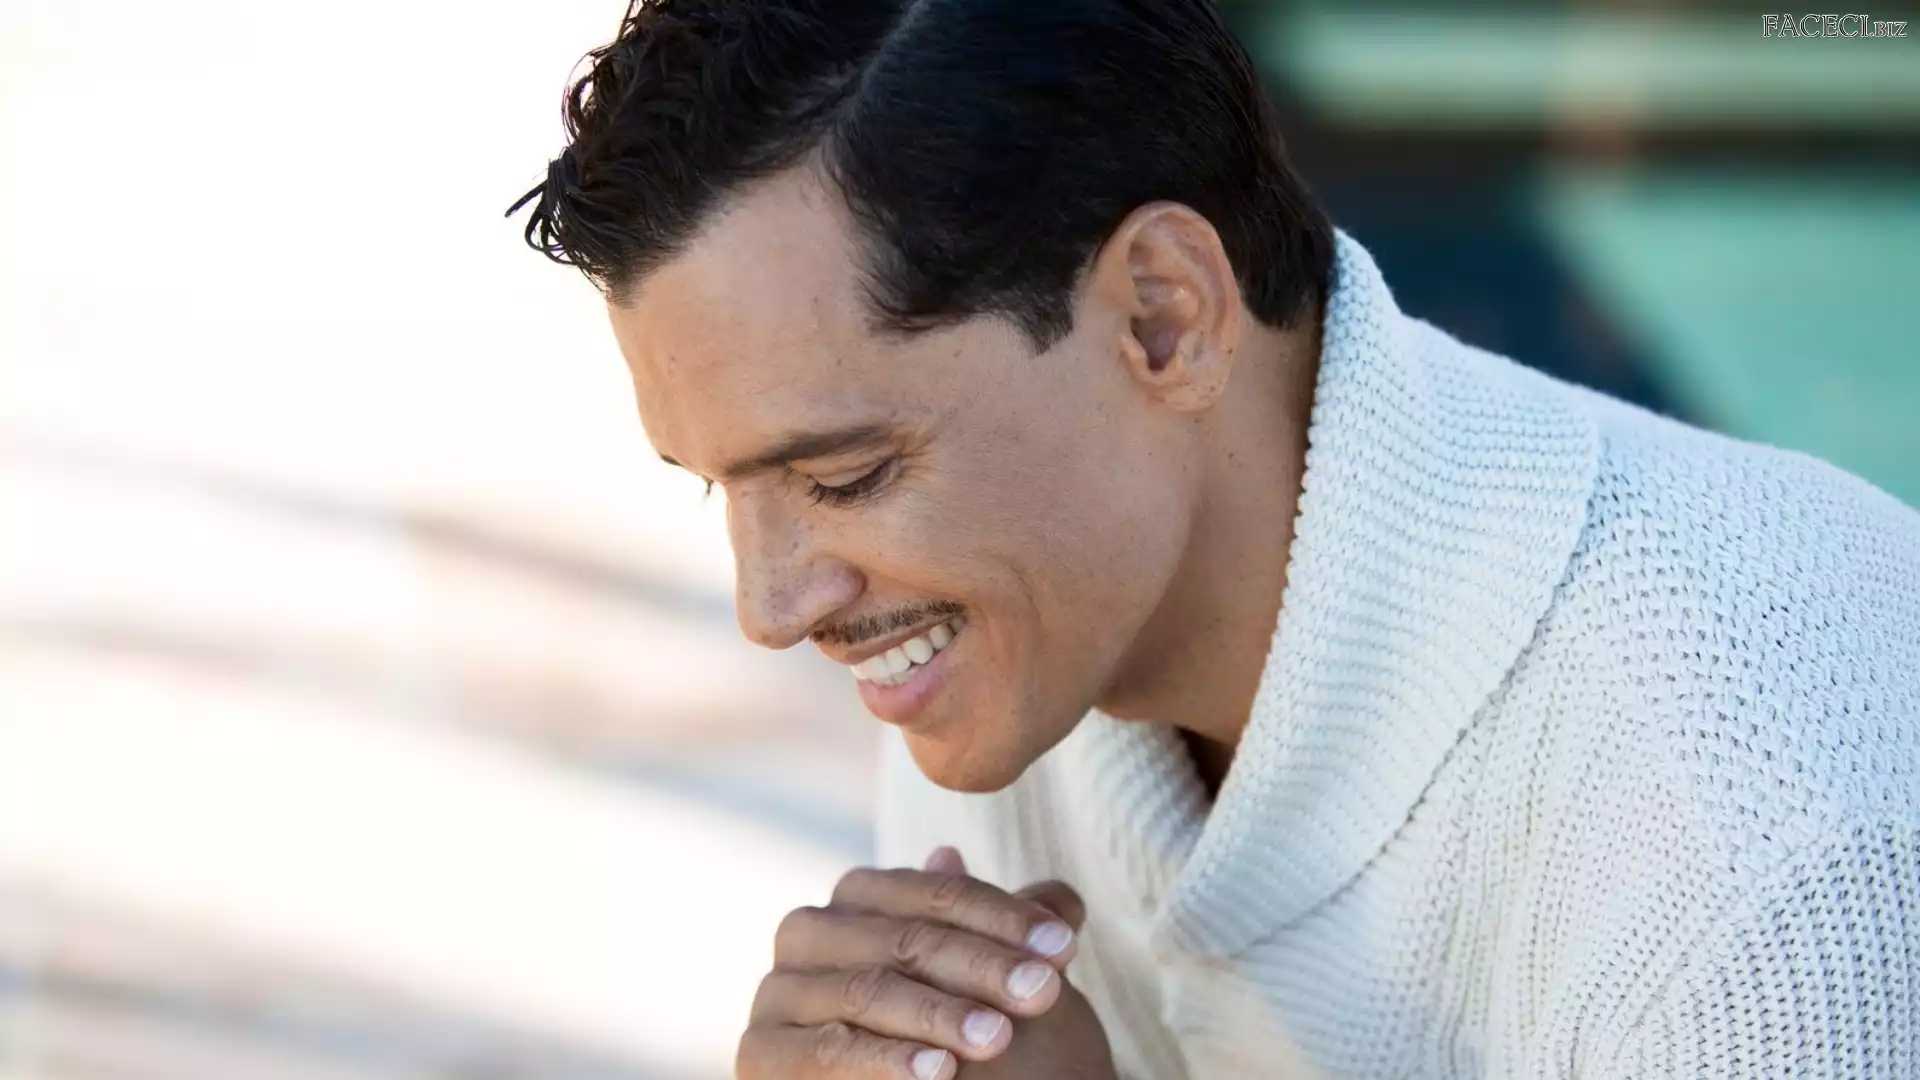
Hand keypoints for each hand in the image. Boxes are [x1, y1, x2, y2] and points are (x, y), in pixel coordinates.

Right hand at [736, 846, 1113, 1079]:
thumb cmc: (962, 1049)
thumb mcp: (993, 986)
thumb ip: (1010, 936)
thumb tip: (1052, 891)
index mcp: (858, 897)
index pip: (937, 894)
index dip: (1006, 917)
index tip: (1066, 947)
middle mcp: (808, 931)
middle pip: (903, 937)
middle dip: (981, 965)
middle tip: (1044, 992)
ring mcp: (778, 990)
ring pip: (866, 990)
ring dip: (937, 1014)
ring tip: (997, 1037)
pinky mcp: (761, 1053)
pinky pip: (824, 1052)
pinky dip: (883, 1062)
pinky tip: (939, 1073)